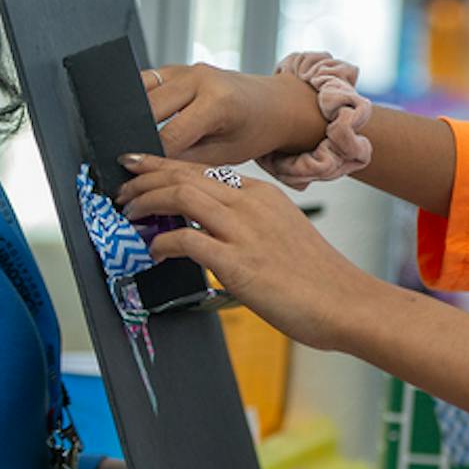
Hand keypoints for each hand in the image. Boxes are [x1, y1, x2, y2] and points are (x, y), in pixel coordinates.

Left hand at [116, 159, 383, 351]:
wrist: (346, 303)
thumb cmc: (318, 280)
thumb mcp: (282, 236)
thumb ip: (247, 229)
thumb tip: (211, 238)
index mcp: (261, 195)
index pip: (203, 169)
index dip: (165, 166)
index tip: (140, 167)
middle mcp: (251, 204)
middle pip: (185, 175)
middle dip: (146, 177)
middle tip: (121, 188)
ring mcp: (244, 231)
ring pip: (180, 196)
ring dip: (146, 202)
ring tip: (128, 214)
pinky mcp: (237, 262)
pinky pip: (186, 240)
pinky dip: (161, 243)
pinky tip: (153, 251)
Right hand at [144, 64, 326, 164]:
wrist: (275, 104)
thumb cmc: (257, 130)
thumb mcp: (225, 155)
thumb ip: (186, 160)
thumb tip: (150, 166)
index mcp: (218, 101)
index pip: (170, 135)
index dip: (154, 157)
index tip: (143, 173)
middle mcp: (200, 78)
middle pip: (149, 110)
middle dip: (139, 138)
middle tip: (136, 162)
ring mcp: (187, 69)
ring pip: (141, 92)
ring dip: (136, 117)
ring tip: (140, 141)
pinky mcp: (178, 68)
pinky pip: (147, 83)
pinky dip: (142, 102)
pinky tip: (147, 121)